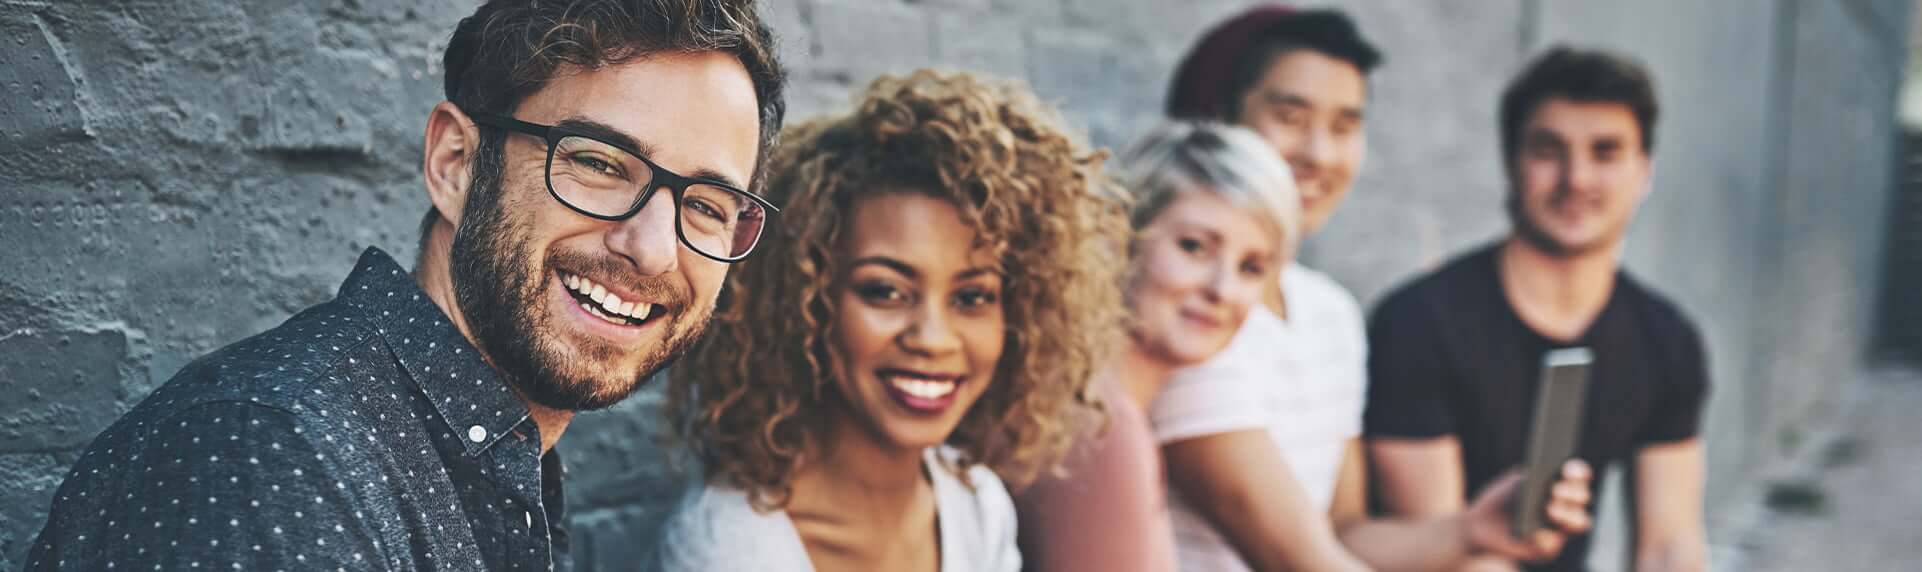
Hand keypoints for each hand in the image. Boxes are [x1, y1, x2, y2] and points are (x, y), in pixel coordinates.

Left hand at [1461, 460, 1593, 562]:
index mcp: (1563, 483)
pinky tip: (1535, 535)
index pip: (1579, 474)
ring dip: (1567, 515)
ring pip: (1579, 522)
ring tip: (1550, 510)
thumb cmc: (1504, 497)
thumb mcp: (1514, 484)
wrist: (1485, 524)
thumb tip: (1542, 480)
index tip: (1567, 468)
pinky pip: (1552, 543)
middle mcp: (1569, 505)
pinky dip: (1544, 538)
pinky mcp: (1549, 548)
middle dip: (1571, 493)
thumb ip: (1531, 480)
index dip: (1578, 471)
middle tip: (1556, 490)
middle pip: (1582, 497)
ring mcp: (1562, 527)